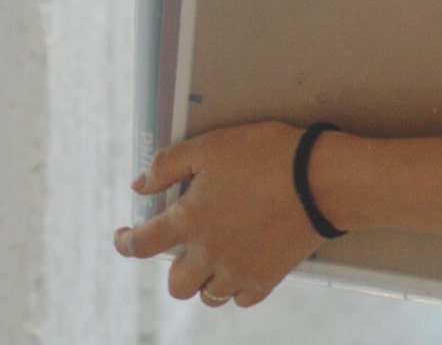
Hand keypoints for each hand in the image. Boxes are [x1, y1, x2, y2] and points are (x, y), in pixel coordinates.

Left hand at [113, 121, 325, 307]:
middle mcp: (208, 254)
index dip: (125, 242)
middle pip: (176, 283)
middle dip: (176, 267)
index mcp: (189, 220)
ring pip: (208, 295)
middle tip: (189, 247)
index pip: (142, 244)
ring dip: (207, 279)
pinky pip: (242, 298)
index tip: (122, 238)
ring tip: (219, 257)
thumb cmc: (268, 155)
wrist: (320, 179)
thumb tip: (139, 185)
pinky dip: (238, 286)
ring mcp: (238, 271)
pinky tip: (245, 265)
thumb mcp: (213, 144)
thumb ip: (170, 164)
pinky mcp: (267, 279)